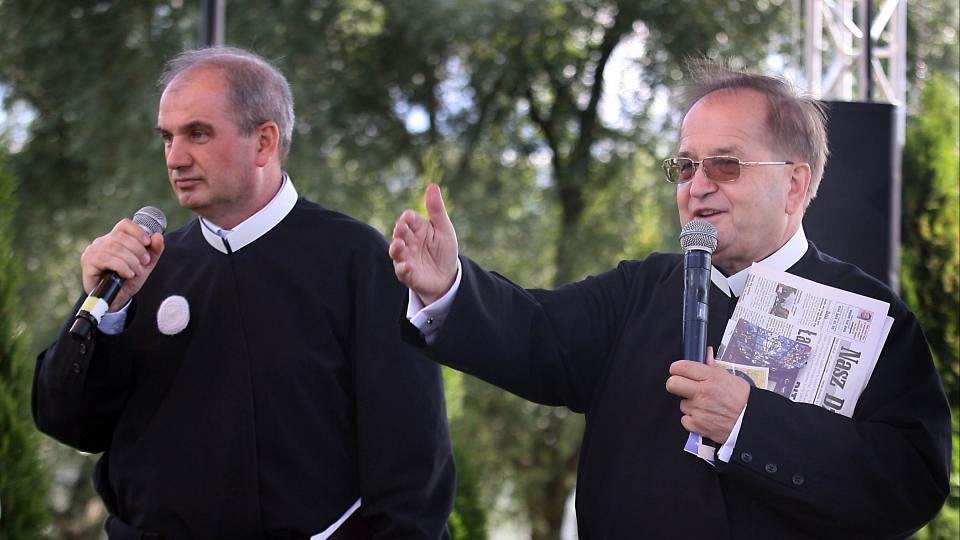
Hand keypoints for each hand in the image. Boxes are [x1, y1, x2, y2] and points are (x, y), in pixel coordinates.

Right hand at [80, 219, 164, 311]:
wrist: (116, 299)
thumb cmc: (128, 279)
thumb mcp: (145, 265)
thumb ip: (154, 250)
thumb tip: (158, 235)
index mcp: (115, 238)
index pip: (125, 225)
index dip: (138, 231)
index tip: (148, 243)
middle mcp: (102, 242)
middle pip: (122, 237)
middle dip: (138, 250)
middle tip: (145, 262)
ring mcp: (93, 251)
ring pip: (115, 248)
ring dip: (131, 261)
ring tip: (137, 271)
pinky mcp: (88, 262)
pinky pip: (107, 259)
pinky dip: (122, 267)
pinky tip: (127, 274)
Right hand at [389, 184, 458, 304]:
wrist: (447, 276)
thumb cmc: (443, 250)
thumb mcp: (443, 228)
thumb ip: (436, 209)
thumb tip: (432, 185)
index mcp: (417, 229)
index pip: (409, 220)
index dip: (408, 218)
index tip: (408, 217)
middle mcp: (408, 242)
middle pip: (400, 234)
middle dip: (399, 230)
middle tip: (401, 227)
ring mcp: (406, 258)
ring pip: (396, 252)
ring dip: (396, 248)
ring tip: (399, 244)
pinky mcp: (408, 274)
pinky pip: (402, 271)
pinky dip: (403, 269)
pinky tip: (408, 266)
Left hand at [665, 348, 749, 442]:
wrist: (750, 421)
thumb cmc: (742, 399)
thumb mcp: (729, 377)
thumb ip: (712, 366)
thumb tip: (706, 353)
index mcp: (710, 377)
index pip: (681, 367)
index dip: (677, 368)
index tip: (678, 371)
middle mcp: (702, 392)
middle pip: (672, 384)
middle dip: (675, 384)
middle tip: (683, 387)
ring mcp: (698, 409)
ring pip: (681, 404)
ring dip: (690, 404)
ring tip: (705, 405)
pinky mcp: (697, 425)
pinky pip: (685, 420)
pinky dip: (692, 420)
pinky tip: (704, 416)